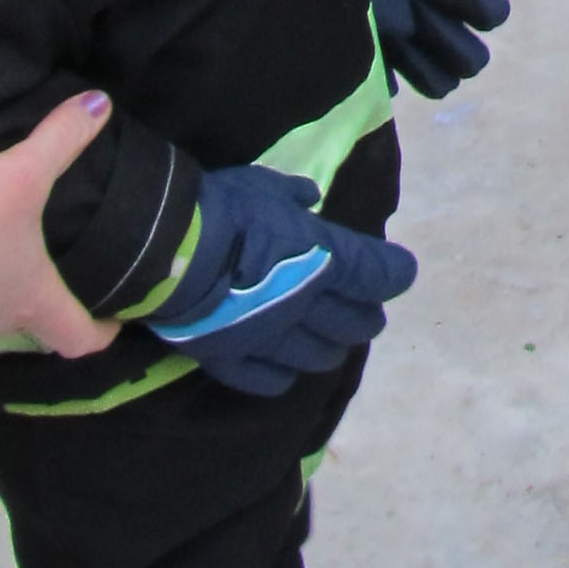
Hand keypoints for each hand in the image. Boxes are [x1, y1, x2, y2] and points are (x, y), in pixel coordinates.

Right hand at [0, 95, 119, 354]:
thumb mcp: (18, 172)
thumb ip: (61, 139)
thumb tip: (104, 104)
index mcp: (32, 299)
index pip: (79, 338)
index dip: (103, 332)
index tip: (118, 319)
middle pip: (34, 328)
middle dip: (48, 308)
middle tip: (66, 277)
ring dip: (2, 296)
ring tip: (13, 260)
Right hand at [147, 161, 416, 396]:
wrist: (167, 252)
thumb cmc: (223, 210)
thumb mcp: (264, 185)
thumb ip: (292, 196)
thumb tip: (309, 198)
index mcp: (323, 259)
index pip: (378, 274)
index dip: (395, 274)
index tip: (401, 272)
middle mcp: (308, 305)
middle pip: (356, 323)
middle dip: (367, 317)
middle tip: (367, 312)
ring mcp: (272, 339)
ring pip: (320, 357)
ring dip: (333, 348)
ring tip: (332, 343)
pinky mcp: (235, 362)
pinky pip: (272, 381)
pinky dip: (285, 375)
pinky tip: (286, 369)